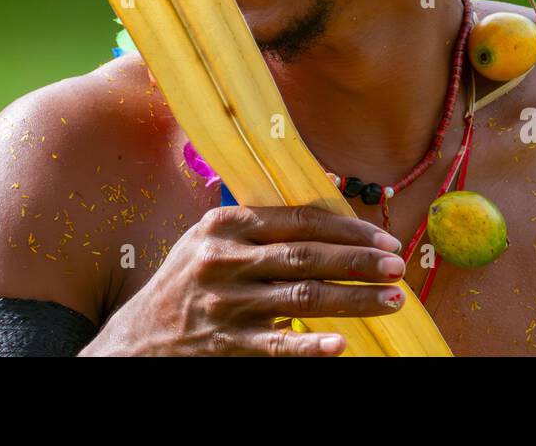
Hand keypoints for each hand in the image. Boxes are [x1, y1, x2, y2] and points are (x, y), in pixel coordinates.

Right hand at [80, 204, 407, 355]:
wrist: (137, 339)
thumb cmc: (187, 281)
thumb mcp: (212, 239)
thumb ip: (262, 222)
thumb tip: (330, 190)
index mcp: (224, 224)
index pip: (299, 221)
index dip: (346, 229)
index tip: (383, 239)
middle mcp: (222, 258)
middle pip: (306, 256)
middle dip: (358, 261)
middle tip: (398, 266)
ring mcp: (223, 303)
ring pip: (301, 298)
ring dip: (353, 299)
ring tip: (391, 300)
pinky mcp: (224, 344)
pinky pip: (276, 345)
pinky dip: (311, 346)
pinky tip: (342, 345)